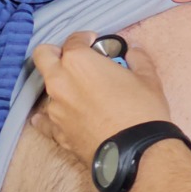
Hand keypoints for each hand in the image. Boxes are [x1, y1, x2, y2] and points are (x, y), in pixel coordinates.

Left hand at [32, 32, 171, 164]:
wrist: (135, 152)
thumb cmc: (142, 110)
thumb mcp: (147, 77)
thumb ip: (137, 58)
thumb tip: (132, 52)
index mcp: (79, 61)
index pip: (74, 40)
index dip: (86, 39)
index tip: (95, 44)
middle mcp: (60, 81)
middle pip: (43, 55)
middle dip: (56, 53)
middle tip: (74, 60)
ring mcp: (55, 108)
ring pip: (48, 89)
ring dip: (62, 87)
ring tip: (81, 95)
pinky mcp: (57, 132)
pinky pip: (45, 120)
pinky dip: (49, 117)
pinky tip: (56, 116)